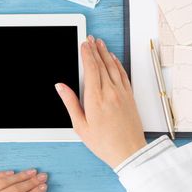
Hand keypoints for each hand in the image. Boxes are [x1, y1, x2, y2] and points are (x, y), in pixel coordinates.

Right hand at [56, 36, 146, 167]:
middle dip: (95, 50)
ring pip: (113, 67)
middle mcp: (110, 93)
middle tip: (90, 39)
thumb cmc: (104, 142)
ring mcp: (122, 94)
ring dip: (106, 54)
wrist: (128, 152)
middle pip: (102, 64)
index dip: (87, 54)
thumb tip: (61, 87)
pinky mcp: (130, 97)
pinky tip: (114, 59)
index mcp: (95, 99)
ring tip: (100, 44)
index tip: (83, 45)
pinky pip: (123, 75)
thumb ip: (70, 103)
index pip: (91, 69)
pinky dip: (118, 64)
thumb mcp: (80, 126)